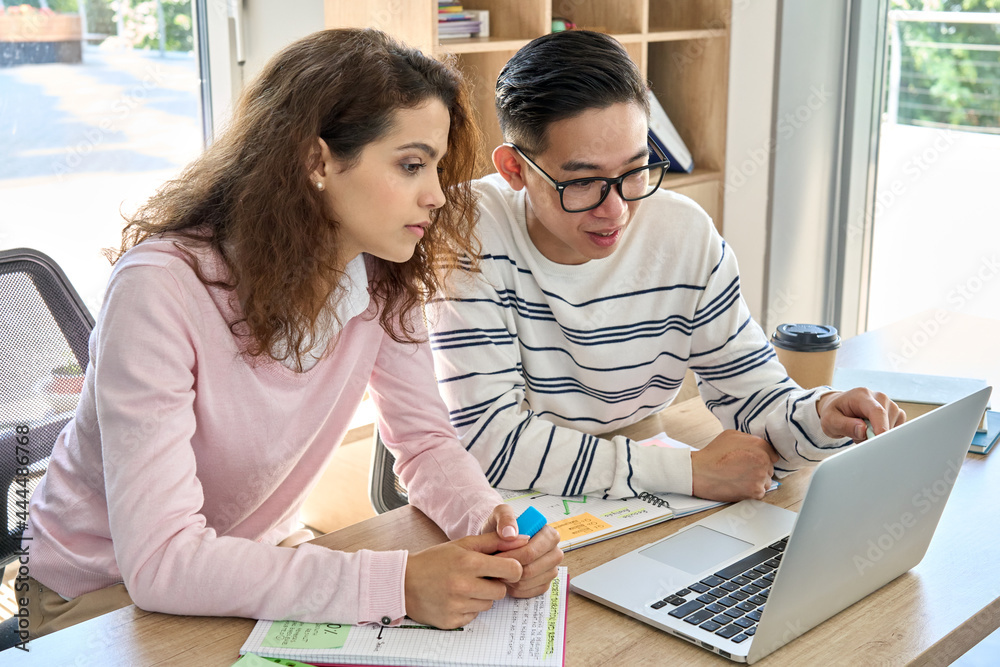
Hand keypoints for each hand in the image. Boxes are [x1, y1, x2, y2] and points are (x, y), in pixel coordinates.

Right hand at [404, 533, 522, 628]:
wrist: (402, 583)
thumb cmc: (433, 561)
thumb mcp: (462, 544)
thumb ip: (493, 541)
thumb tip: (522, 539)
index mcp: (468, 563)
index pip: (512, 569)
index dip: (512, 568)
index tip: (505, 568)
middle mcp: (464, 586)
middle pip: (501, 590)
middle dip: (495, 584)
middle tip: (478, 577)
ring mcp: (457, 606)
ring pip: (488, 604)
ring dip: (481, 596)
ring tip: (463, 587)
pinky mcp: (452, 621)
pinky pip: (474, 617)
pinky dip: (468, 609)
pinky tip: (455, 599)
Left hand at [492, 524, 562, 597]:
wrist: (498, 541)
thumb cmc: (502, 527)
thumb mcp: (500, 513)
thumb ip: (505, 517)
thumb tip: (511, 533)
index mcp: (549, 535)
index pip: (531, 552)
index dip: (512, 556)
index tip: (496, 556)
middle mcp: (554, 553)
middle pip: (531, 570)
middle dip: (510, 569)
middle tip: (495, 565)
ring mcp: (551, 570)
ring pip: (529, 582)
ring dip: (510, 579)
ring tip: (499, 569)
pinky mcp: (545, 583)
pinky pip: (529, 592)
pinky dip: (514, 589)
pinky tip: (506, 579)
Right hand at [691, 430, 778, 501]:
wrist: (700, 472)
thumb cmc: (713, 454)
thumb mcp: (730, 435)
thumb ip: (748, 438)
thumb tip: (757, 444)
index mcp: (758, 445)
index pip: (772, 453)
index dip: (762, 457)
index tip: (754, 461)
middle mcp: (763, 460)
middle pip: (769, 468)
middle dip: (759, 469)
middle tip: (743, 470)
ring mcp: (760, 477)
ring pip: (766, 481)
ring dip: (757, 481)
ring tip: (740, 478)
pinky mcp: (755, 491)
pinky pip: (760, 492)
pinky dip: (752, 491)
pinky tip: (739, 485)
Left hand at [816, 388, 905, 440]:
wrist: (839, 407)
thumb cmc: (834, 413)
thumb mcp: (830, 421)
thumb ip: (845, 426)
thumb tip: (862, 430)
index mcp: (862, 395)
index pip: (877, 411)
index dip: (880, 427)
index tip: (879, 440)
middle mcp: (879, 397)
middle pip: (887, 420)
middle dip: (874, 435)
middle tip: (857, 437)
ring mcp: (889, 404)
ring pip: (893, 427)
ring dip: (878, 435)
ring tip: (863, 432)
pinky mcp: (895, 413)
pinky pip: (897, 429)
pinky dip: (885, 435)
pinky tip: (873, 430)